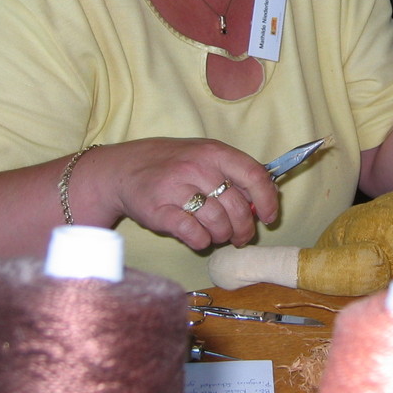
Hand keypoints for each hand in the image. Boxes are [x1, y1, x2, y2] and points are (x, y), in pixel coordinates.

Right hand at [108, 138, 278, 250]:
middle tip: (240, 237)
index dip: (268, 200)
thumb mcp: (204, 156)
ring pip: (218, 223)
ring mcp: (176, 188)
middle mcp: (197, 167)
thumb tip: (267, 198)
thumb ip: (234, 173)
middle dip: (244, 229)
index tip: (270, 218)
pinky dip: (201, 240)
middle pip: (237, 207)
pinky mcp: (158, 210)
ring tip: (217, 235)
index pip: (254, 175)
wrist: (123, 169)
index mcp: (214, 152)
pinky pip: (193, 234)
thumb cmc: (172, 164)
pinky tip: (199, 237)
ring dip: (222, 236)